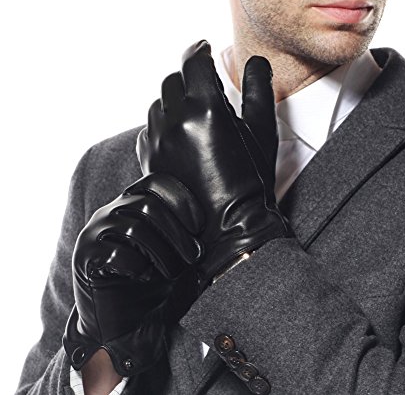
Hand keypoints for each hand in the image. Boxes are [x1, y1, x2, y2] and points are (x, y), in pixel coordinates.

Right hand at [63, 172, 202, 375]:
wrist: (119, 325)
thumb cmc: (151, 285)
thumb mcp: (176, 259)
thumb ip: (189, 243)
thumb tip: (217, 233)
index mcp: (132, 205)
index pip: (154, 183)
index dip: (180, 198)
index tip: (200, 225)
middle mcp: (110, 213)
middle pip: (146, 204)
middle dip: (177, 232)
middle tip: (195, 256)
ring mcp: (94, 234)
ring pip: (133, 227)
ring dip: (162, 252)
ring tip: (173, 271)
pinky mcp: (83, 258)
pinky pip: (114, 254)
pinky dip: (137, 267)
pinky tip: (143, 277)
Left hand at [137, 40, 289, 288]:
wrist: (227, 226)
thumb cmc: (251, 179)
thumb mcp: (262, 131)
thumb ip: (258, 90)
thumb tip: (256, 62)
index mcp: (206, 108)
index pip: (193, 61)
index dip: (199, 49)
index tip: (204, 47)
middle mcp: (176, 120)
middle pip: (173, 80)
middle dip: (188, 76)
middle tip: (202, 82)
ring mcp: (159, 140)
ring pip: (159, 103)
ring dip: (174, 99)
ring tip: (191, 110)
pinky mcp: (150, 158)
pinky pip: (150, 128)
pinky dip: (163, 123)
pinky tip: (179, 134)